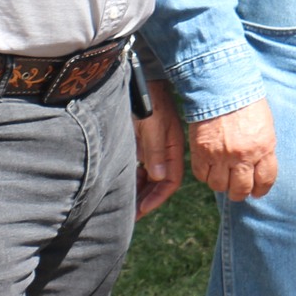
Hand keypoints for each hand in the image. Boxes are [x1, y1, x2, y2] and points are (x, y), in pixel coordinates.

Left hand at [133, 82, 182, 219]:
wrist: (140, 80)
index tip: (140, 210)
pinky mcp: (141, 144)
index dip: (157, 198)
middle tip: (130, 216)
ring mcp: (152, 148)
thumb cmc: (147, 100)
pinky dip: (133, 179)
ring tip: (125, 205)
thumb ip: (155, 149)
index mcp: (172, 147)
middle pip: (159, 183)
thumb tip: (159, 177)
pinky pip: (140, 168)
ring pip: (149, 178)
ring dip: (139, 192)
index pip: (170, 180)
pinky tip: (122, 186)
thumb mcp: (152, 124)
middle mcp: (164, 151)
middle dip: (146, 200)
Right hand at [189, 98, 277, 201]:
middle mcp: (242, 155)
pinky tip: (209, 168)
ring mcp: (220, 155)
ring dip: (221, 184)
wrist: (222, 86)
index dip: (261, 190)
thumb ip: (262, 149)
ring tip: (222, 176)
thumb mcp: (264, 126)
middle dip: (240, 193)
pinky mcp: (201, 151)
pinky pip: (201, 175)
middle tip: (238, 190)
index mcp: (263, 147)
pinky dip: (204, 175)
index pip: (265, 180)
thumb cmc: (246, 103)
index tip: (257, 192)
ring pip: (219, 186)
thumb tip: (258, 169)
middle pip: (241, 189)